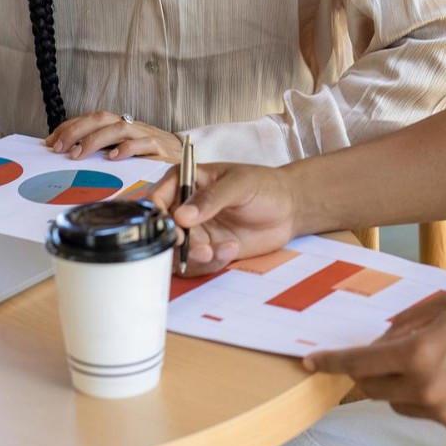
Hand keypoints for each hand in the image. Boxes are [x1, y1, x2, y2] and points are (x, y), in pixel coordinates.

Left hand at [46, 112, 182, 162]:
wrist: (182, 156)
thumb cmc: (147, 155)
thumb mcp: (121, 149)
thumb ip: (100, 150)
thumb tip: (66, 155)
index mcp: (118, 125)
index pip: (90, 119)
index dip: (69, 127)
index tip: (50, 142)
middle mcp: (130, 126)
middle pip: (102, 118)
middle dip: (76, 131)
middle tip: (59, 148)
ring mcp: (144, 135)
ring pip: (119, 128)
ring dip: (95, 139)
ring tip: (78, 154)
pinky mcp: (158, 148)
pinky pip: (142, 144)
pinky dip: (126, 148)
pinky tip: (113, 157)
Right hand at [150, 161, 299, 274]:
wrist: (289, 209)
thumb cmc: (264, 186)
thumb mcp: (239, 185)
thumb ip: (211, 198)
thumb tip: (182, 216)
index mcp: (186, 181)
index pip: (157, 198)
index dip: (158, 215)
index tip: (175, 229)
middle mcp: (184, 207)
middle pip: (160, 230)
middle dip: (177, 244)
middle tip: (200, 248)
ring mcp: (194, 231)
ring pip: (175, 252)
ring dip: (195, 257)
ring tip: (221, 249)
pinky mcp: (206, 250)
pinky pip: (196, 265)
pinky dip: (211, 263)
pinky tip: (232, 248)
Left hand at [304, 293, 445, 433]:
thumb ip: (410, 320)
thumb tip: (386, 336)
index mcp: (419, 355)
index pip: (361, 363)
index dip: (331, 362)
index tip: (311, 362)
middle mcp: (425, 390)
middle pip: (374, 388)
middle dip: (367, 372)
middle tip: (372, 356)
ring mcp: (443, 414)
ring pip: (400, 402)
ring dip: (400, 383)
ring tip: (428, 359)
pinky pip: (430, 412)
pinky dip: (429, 395)